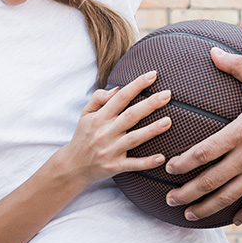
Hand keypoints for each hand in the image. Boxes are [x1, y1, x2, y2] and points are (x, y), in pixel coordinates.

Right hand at [62, 71, 172, 186]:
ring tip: (169, 121)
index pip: (120, 98)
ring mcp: (110, 150)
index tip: (153, 75)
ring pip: (134, 139)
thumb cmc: (83, 136)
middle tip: (168, 94)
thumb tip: (117, 89)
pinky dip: (147, 162)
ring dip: (152, 130)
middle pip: (131, 116)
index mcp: (99, 118)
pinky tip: (161, 158)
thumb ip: (99, 98)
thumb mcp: (85, 114)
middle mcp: (105, 132)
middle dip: (150, 104)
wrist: (72, 166)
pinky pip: (133, 164)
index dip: (137, 85)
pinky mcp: (114, 167)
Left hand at [165, 47, 241, 224]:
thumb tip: (213, 50)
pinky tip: (233, 220)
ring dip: (207, 208)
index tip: (169, 168)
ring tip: (189, 215)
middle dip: (187, 193)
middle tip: (169, 199)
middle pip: (211, 181)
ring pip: (229, 197)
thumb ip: (237, 66)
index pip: (205, 152)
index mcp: (241, 133)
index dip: (184, 162)